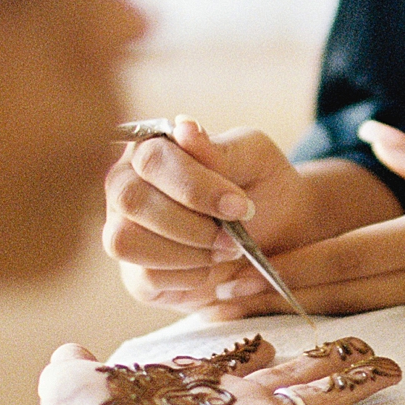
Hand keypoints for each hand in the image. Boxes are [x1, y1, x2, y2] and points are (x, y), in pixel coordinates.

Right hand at [105, 116, 312, 309]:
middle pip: (130, 200)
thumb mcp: (255, 157)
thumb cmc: (260, 183)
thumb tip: (184, 127)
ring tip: (226, 249)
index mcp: (150, 148)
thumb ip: (221, 148)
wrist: (280, 229)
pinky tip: (212, 265)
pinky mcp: (135, 275)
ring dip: (187, 251)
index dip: (194, 186)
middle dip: (190, 223)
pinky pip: (144, 277)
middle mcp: (125, 186)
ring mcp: (123, 230)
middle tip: (234, 235)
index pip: (150, 159)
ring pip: (125, 241)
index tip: (240, 206)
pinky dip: (188, 275)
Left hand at [198, 122, 404, 321]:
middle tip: (203, 301)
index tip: (222, 271)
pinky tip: (311, 310)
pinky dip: (342, 309)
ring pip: (357, 306)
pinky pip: (388, 311)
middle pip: (336, 292)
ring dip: (296, 306)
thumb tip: (375, 132)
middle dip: (267, 297)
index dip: (278, 266)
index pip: (345, 256)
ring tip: (237, 308)